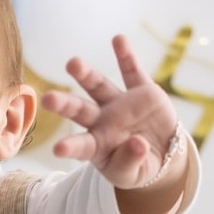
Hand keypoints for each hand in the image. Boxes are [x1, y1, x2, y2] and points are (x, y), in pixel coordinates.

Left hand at [40, 35, 180, 190]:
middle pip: (80, 110)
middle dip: (64, 104)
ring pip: (98, 86)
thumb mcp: (134, 174)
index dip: (71, 146)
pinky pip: (132, 71)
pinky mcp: (141, 91)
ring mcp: (120, 103)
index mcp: (98, 145)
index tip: (58, 149)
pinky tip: (118, 39)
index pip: (82, 146)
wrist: (165, 152)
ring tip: (72, 63)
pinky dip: (125, 56)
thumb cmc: (140, 166)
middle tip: (48, 98)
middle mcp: (103, 121)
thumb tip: (137, 144)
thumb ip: (131, 161)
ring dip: (86, 74)